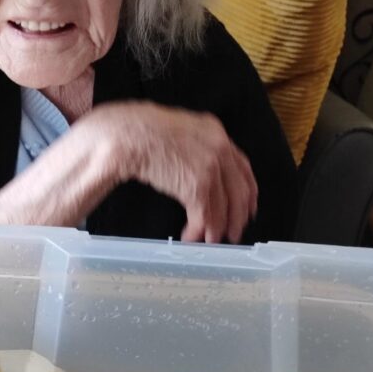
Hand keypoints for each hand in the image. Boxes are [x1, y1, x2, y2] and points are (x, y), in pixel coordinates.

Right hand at [89, 102, 257, 243]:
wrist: (125, 134)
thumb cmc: (138, 131)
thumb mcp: (175, 131)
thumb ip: (190, 147)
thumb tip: (192, 169)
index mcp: (214, 131)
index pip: (241, 166)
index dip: (246, 192)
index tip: (246, 207)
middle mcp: (219, 147)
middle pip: (239, 189)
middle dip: (236, 216)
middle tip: (233, 232)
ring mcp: (211, 166)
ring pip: (224, 206)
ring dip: (218, 228)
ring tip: (211, 240)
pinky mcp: (197, 186)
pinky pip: (205, 216)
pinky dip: (199, 231)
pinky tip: (191, 237)